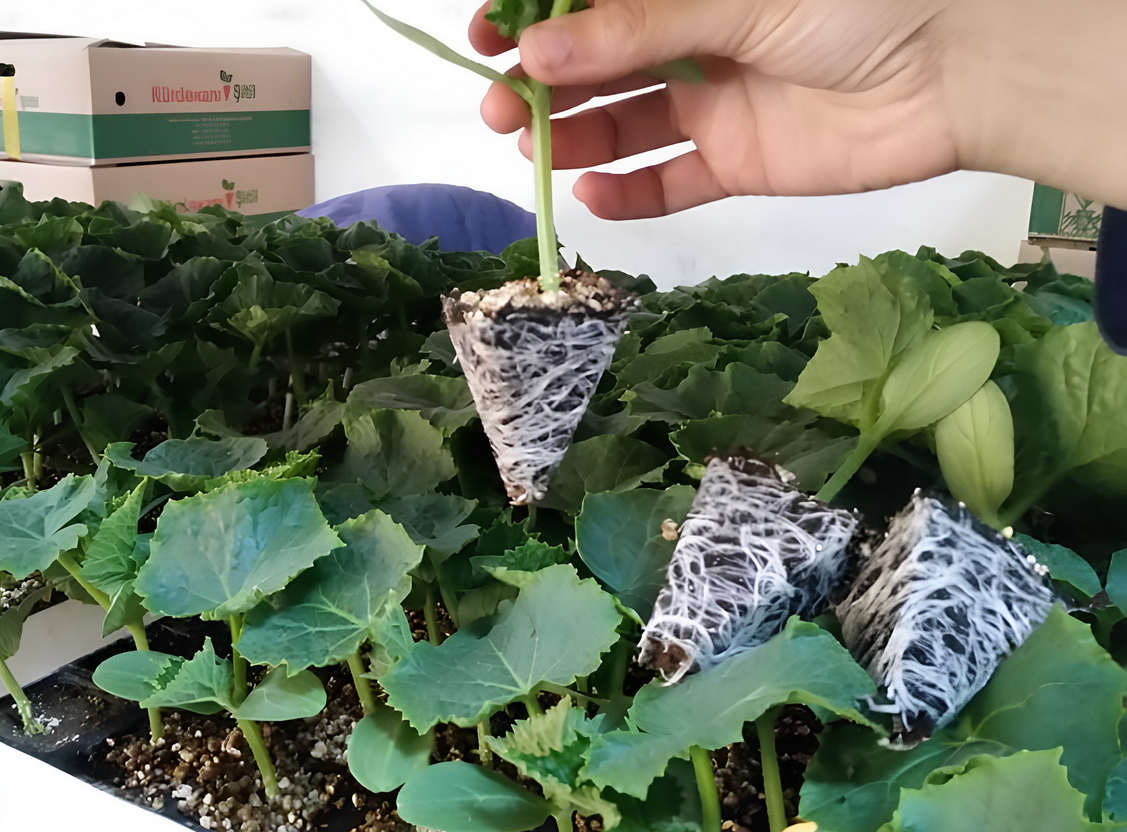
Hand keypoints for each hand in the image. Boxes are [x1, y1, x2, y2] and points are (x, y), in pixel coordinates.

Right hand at [471, 0, 1126, 218]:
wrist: (958, 69)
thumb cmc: (854, 3)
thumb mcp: (735, 1)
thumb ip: (635, 29)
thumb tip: (537, 55)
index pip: (589, 3)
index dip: (533, 20)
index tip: (487, 38)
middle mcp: (690, 37)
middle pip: (593, 63)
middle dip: (538, 85)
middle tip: (499, 108)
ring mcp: (710, 100)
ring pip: (619, 123)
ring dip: (569, 137)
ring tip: (532, 151)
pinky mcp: (735, 161)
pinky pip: (668, 181)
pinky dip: (628, 193)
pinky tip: (591, 198)